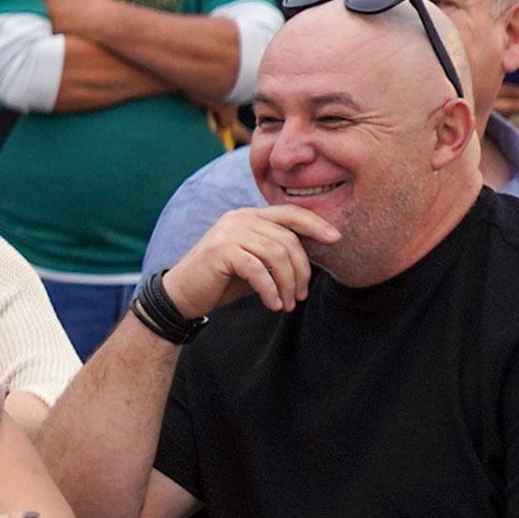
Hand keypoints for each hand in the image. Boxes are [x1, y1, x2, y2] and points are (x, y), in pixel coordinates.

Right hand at [159, 203, 334, 319]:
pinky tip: (273, 304)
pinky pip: (258, 271)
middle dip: (301, 271)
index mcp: (249, 216)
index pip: (290, 213)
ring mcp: (228, 233)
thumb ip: (275, 250)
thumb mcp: (254, 260)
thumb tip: (313, 253)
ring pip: (276, 255)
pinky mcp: (220, 252)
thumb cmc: (222, 279)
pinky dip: (270, 290)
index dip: (316, 224)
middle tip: (301, 295)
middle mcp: (239, 218)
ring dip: (288, 284)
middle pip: (287, 239)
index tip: (336, 239)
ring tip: (287, 304)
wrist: (183, 293)